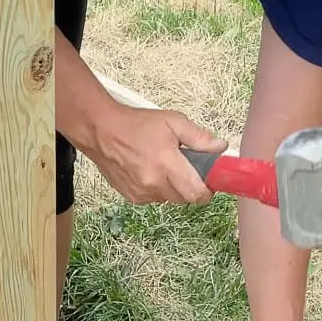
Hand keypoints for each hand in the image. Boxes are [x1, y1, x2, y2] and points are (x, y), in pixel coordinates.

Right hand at [89, 102, 225, 205]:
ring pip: (170, 199)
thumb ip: (199, 137)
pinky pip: (154, 198)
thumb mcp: (173, 121)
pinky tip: (150, 170)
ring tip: (164, 165)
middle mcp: (154, 183)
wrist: (101, 131)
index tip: (209, 182)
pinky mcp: (132, 197)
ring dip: (173, 187)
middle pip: (185, 199)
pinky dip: (158, 189)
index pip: (197, 193)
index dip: (207, 191)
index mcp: (167, 164)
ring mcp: (142, 193)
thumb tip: (220, 147)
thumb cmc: (136, 124)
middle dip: (191, 187)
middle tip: (187, 169)